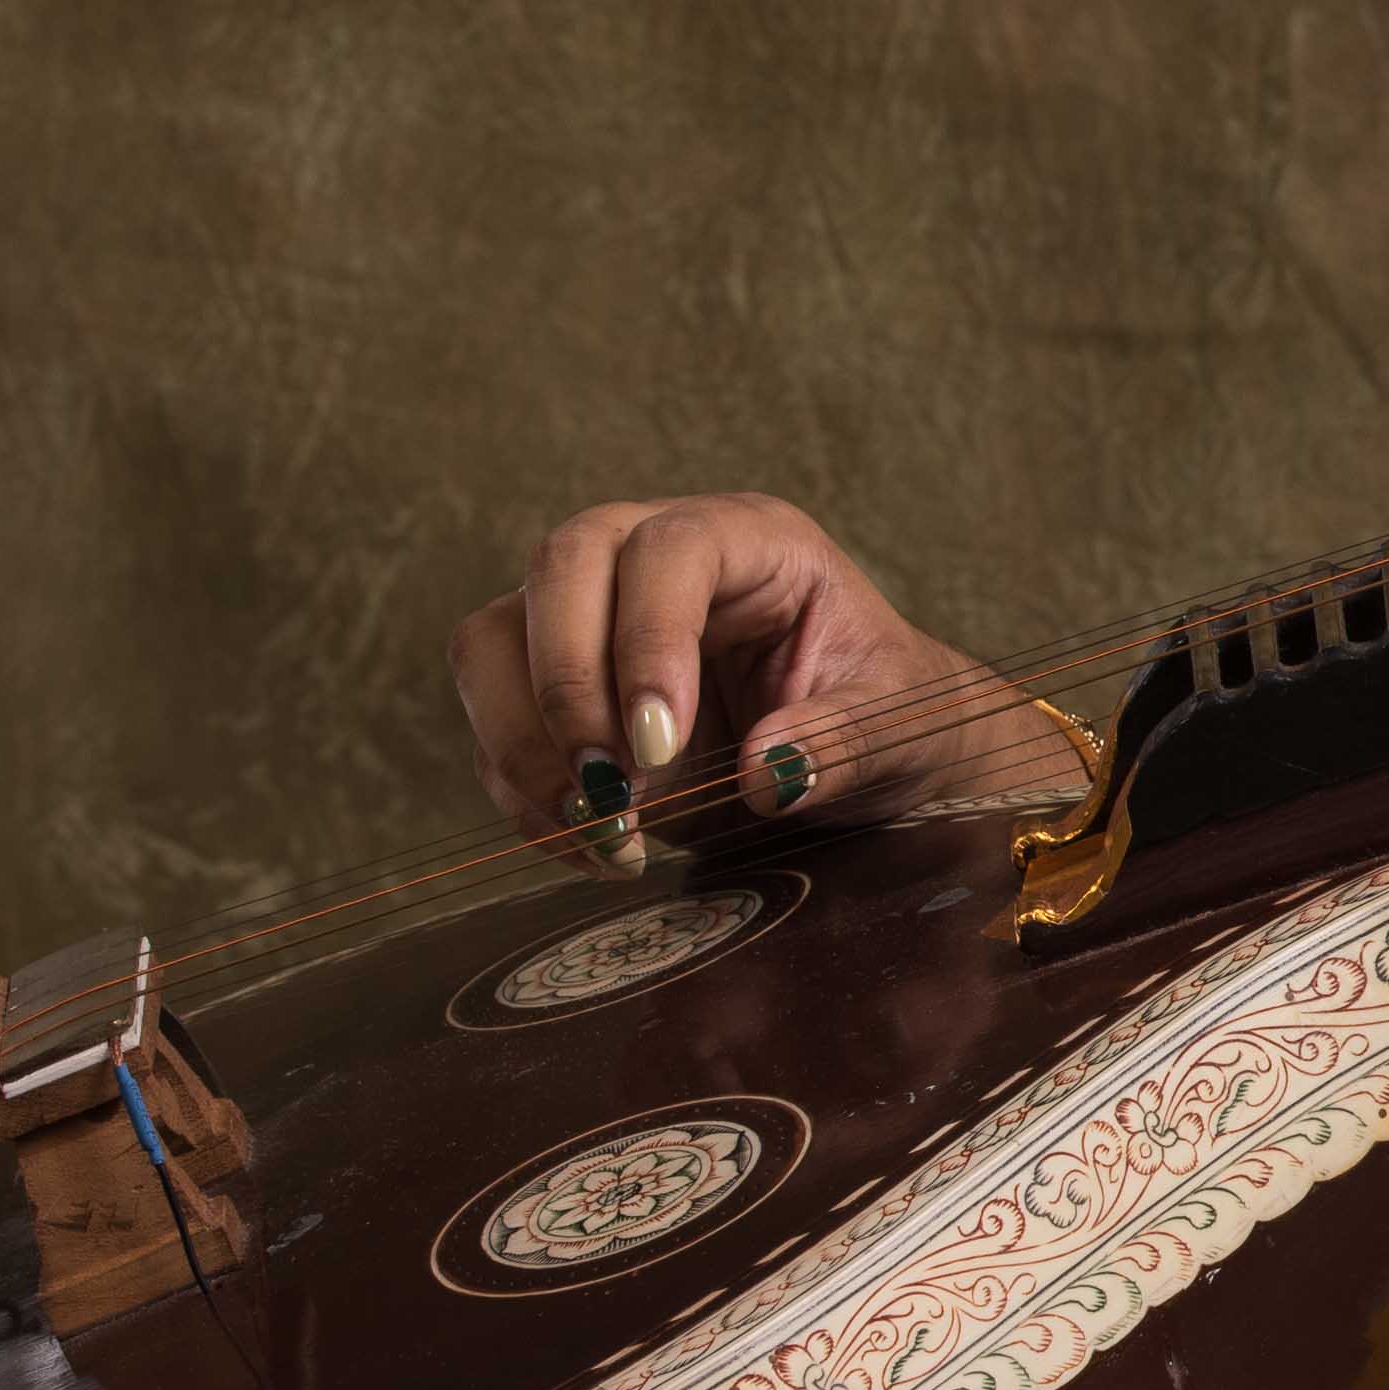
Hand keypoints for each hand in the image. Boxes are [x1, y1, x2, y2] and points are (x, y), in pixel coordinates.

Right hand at [443, 496, 1048, 852]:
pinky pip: (494, 727)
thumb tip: (769, 769)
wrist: (865, 758)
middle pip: (558, 567)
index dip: (647, 638)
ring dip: (525, 745)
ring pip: (492, 641)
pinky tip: (598, 848)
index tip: (660, 744)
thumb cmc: (888, 715)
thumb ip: (845, 742)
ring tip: (604, 828)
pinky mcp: (550, 687)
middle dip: (566, 686)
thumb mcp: (896, 726)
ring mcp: (588, 616)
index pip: (668, 549)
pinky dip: (526, 797)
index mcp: (750, 540)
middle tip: (613, 789)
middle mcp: (652, 556)